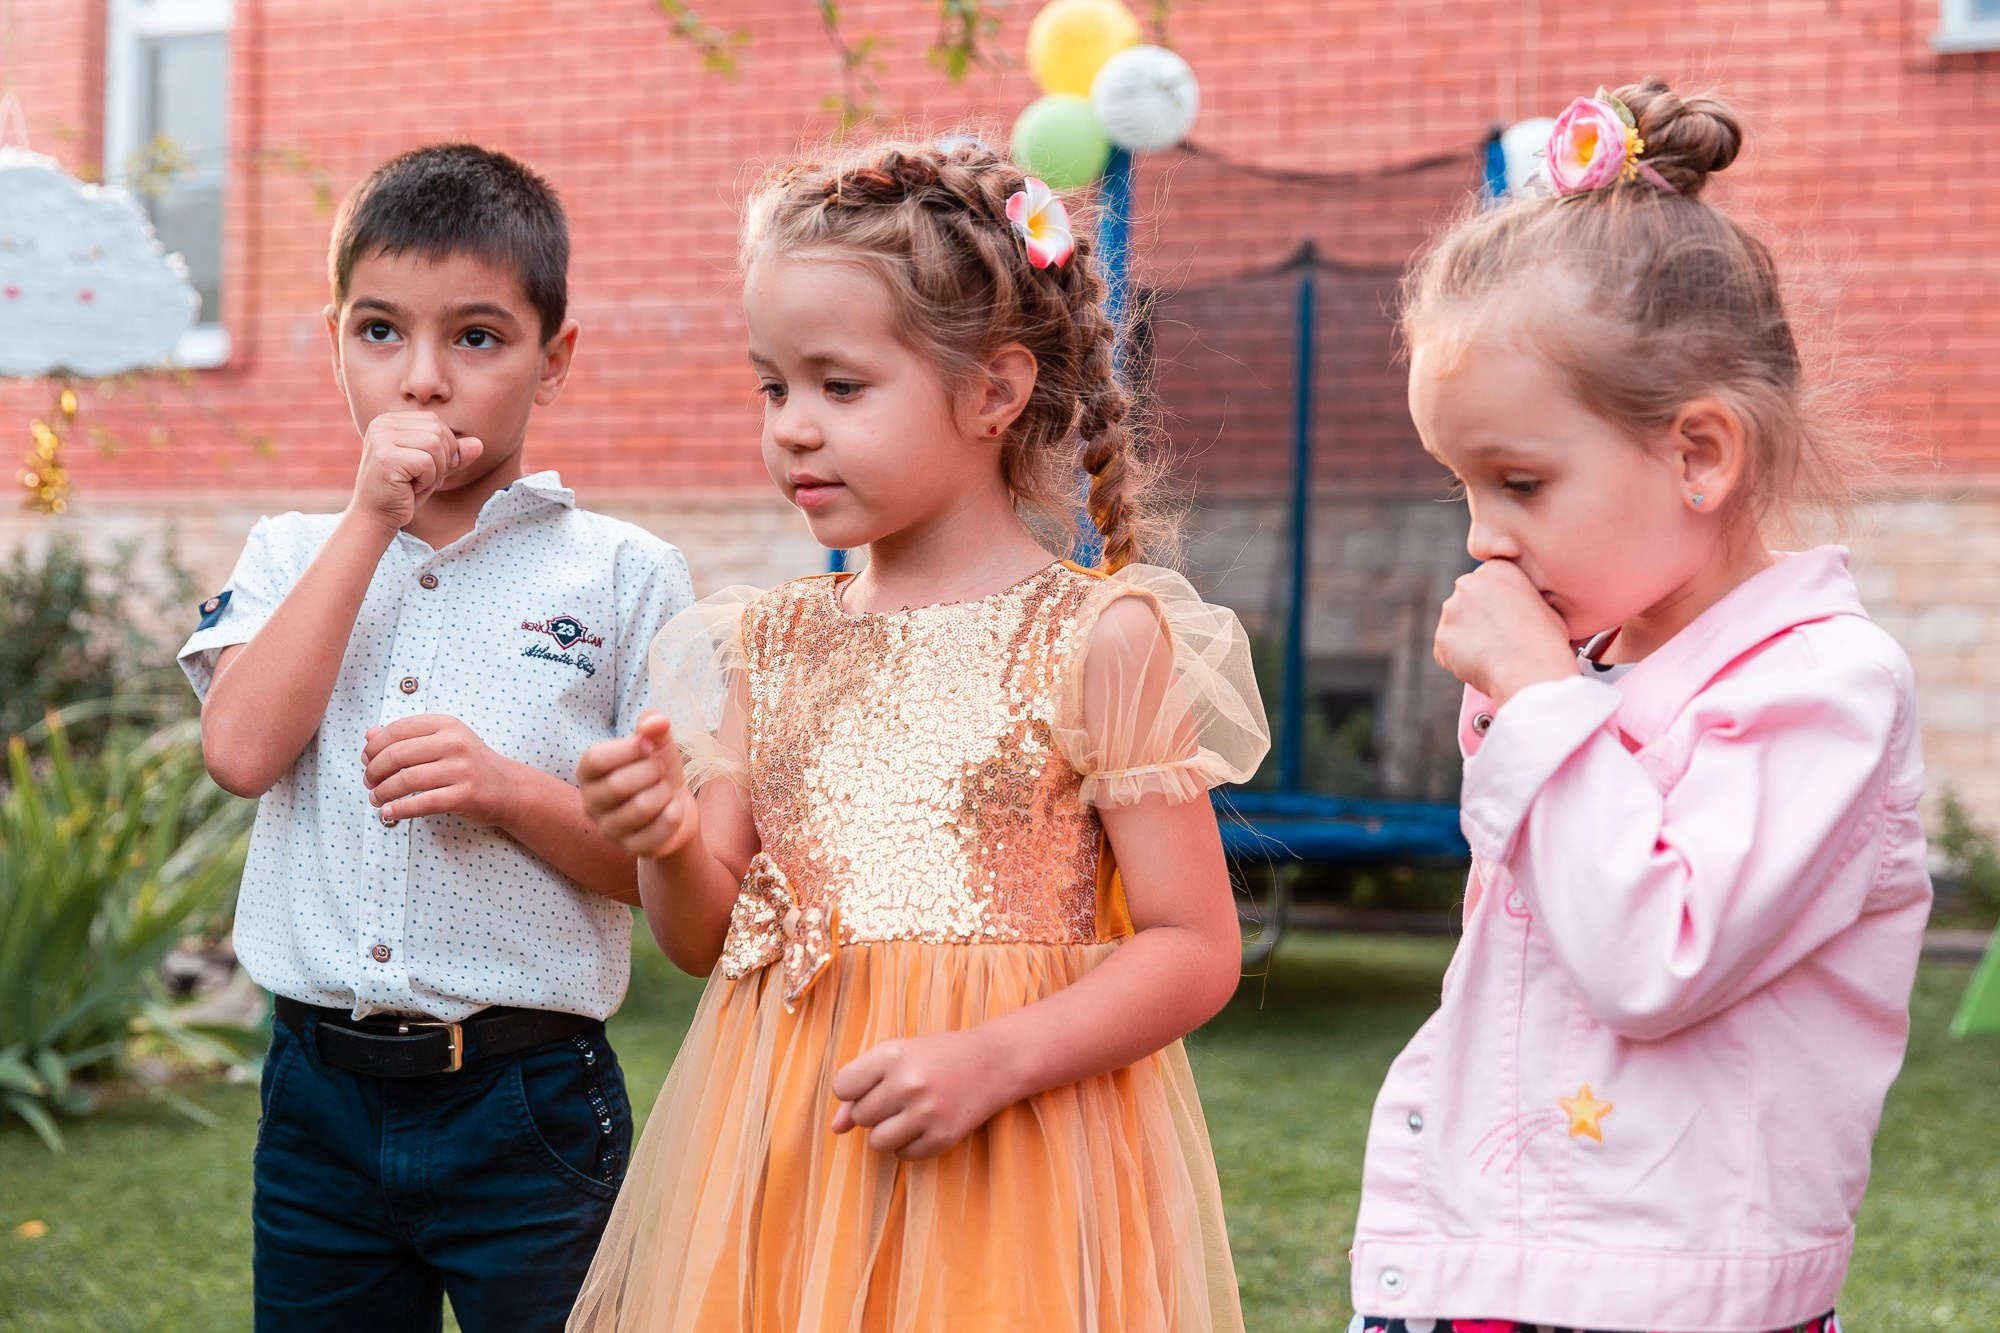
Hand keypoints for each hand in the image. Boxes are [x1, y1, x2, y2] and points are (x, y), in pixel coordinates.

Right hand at [348, 411, 484, 530]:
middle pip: (438, 431)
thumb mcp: (434, 470)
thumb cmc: (404, 493)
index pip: (436, 422)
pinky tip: (408, 488)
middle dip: (441, 460)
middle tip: (420, 478)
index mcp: (391, 420)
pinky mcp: (385, 456)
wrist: (376, 517)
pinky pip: (427, 461)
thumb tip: (479, 444)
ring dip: (434, 471)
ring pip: (435, 444)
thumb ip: (454, 455)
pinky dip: (426, 479)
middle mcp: (382, 423)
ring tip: (414, 482)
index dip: (444, 449)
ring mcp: (381, 438)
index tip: (425, 469)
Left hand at [363, 715, 518, 825]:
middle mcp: (455, 743)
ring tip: (375, 798)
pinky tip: (388, 811)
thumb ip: (407, 737)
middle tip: (368, 782)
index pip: (398, 730)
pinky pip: (422, 803)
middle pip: (397, 755)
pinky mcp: (465, 794)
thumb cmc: (469, 764)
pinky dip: (399, 809)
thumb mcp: (443, 742)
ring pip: (406, 779)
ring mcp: (462, 769)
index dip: (374, 746)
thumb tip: (369, 735)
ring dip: (383, 792)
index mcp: (447, 725)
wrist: (507, 788)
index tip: (366, 760)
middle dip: (374, 771)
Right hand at [574, 712, 699, 859]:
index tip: (649, 745)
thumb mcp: (656, 742)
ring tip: (665, 790)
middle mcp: (591, 803)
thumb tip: (657, 720)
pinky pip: (658, 830)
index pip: (596, 760)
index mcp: (588, 773)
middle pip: (618, 785)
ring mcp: (609, 829)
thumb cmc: (658, 770)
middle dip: (652, 772)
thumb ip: (652, 724)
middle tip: (660, 771)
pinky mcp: (632, 848)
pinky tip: (673, 809)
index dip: (628, 749)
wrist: (676, 807)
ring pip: (640, 807)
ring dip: (664, 792)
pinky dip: (674, 814)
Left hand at [830, 1029, 1015, 1160]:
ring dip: (889, 1131)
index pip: (842, 1087)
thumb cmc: (935, 1057)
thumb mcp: (896, 1057)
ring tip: (910, 1112)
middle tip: (900, 1095)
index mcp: (892, 1054)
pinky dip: (910, 1144)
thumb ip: (860, 1088)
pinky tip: (927, 1124)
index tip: (874, 1082)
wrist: (993, 1062)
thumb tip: (835, 1129)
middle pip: (860, 1117)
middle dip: (874, 1110)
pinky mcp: (943, 1137)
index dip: (854, 1089)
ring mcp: (927, 1112)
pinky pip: (903, 1155)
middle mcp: (908, 1083)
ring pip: (877, 1141)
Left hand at [1433, 560, 1578, 705]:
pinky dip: (1460, 660)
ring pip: (1456, 626)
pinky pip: (1448, 650)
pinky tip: (1482, 667)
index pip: (1488, 585)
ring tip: (1494, 656)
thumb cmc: (1546, 639)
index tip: (1510, 621)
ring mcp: (1450, 610)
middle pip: (1467, 602)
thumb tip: (1518, 603)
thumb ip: (1520, 599)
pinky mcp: (1440, 638)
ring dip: (1468, 639)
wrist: (1530, 668)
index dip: (1499, 605)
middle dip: (1477, 619)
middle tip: (1498, 640)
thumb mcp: (1543, 605)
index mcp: (1495, 569)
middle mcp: (1467, 583)